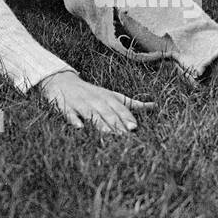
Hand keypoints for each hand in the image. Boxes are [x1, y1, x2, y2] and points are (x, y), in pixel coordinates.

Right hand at [38, 71, 155, 133]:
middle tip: (124, 136)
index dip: (126, 117)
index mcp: (108, 98)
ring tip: (107, 134)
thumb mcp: (112, 96)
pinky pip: (70, 114)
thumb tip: (154, 106)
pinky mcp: (66, 107)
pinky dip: (74, 120)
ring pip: (91, 114)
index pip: (119, 109)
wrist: (63, 81)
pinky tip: (79, 127)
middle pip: (107, 113)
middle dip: (116, 124)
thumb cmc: (92, 93)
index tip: (134, 127)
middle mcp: (96, 100)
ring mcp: (81, 103)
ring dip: (99, 124)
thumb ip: (132, 104)